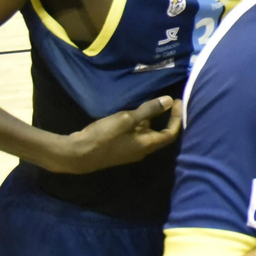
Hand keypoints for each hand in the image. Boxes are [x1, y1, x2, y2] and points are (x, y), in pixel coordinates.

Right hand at [51, 95, 181, 172]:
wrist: (77, 154)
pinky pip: (134, 136)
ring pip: (145, 134)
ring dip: (148, 120)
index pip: (171, 133)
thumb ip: (148, 110)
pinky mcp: (119, 150)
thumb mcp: (126, 119)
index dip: (177, 118)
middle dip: (164, 118)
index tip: (178, 102)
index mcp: (147, 145)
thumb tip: (169, 101)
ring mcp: (130, 152)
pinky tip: (129, 114)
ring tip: (144, 103)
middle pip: (159, 134)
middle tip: (164, 100)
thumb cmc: (104, 136)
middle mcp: (142, 150)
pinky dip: (137, 125)